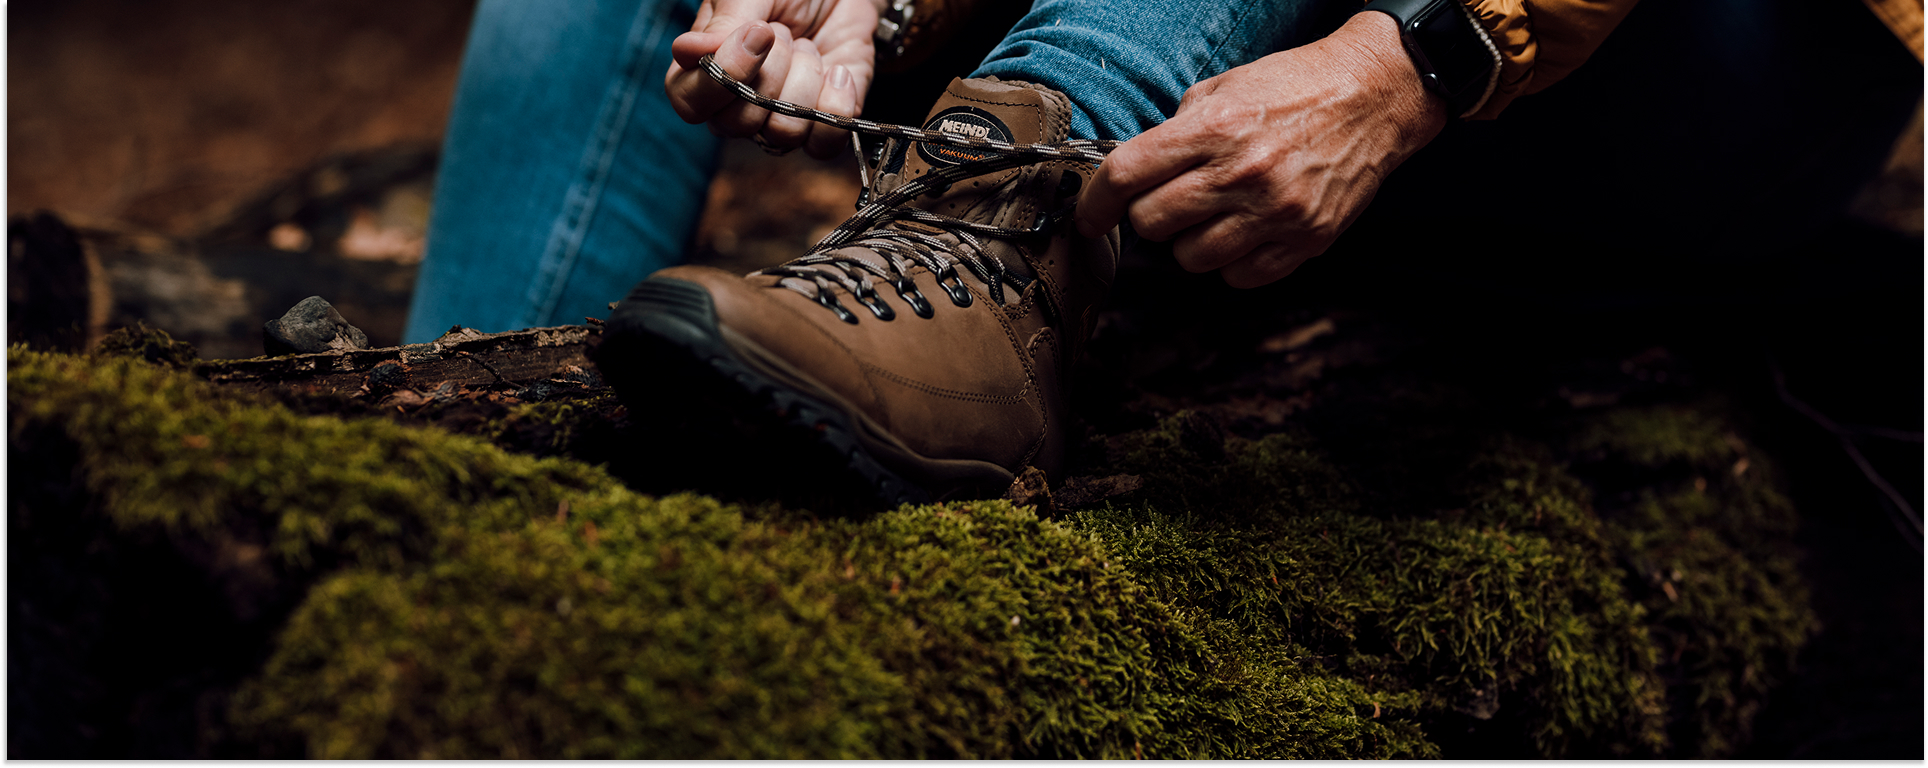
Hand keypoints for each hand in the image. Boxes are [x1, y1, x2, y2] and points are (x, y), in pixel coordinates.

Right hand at [666, 0, 883, 157]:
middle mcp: (738, 105)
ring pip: (783, 133)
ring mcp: (780, 119)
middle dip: (771, 71)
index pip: (690, 104)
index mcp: (705, 71)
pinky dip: (836, 107)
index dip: (720, 79)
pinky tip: (838, 72)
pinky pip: (824, 145)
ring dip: (804, 81)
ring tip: (808, 48)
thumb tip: (688, 52)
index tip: (757, 34)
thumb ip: (723, 23)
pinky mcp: (823, 125)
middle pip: (738, 124)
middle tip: (783, 32)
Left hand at [1075, 12, 1448, 287]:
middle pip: (1152, 224)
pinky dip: (1231, 262)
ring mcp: (1275, 212)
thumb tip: (1134, 173)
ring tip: (1211, 214)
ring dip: (1189, 242)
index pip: (1127, 175)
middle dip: (1148, 216)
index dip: (1096, 202)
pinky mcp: (1305, 240)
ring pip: (1191, 258)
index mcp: (1215, 128)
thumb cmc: (1295, 88)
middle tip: (1169, 201)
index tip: (1090, 217)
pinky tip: (1243, 232)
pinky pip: (1239, 277)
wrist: (1374, 96)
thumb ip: (1177, 131)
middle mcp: (1242, 173)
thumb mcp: (1226, 88)